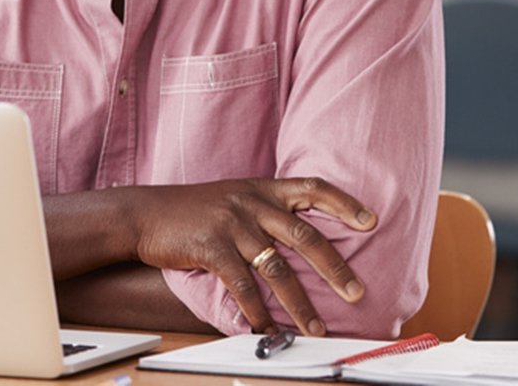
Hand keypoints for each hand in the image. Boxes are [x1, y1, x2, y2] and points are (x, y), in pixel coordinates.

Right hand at [125, 177, 375, 335]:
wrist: (146, 213)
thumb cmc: (193, 210)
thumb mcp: (233, 197)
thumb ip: (265, 210)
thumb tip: (301, 238)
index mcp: (261, 188)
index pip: (312, 187)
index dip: (344, 203)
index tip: (371, 221)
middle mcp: (251, 203)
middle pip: (304, 234)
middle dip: (334, 267)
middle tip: (357, 292)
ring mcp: (232, 224)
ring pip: (277, 267)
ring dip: (300, 303)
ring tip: (316, 329)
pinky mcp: (211, 247)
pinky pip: (243, 285)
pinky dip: (257, 311)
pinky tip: (266, 328)